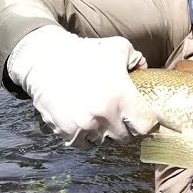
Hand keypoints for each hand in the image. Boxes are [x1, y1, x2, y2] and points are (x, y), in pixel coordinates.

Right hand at [5, 25, 157, 146]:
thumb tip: (145, 70)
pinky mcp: (66, 131)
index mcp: (121, 97)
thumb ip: (136, 60)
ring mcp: (84, 126)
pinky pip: (83, 144)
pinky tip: (84, 121)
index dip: (148, 123)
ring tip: (99, 116)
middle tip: (120, 116)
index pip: (146, 127)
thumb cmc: (84, 52)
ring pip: (104, 142)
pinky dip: (85, 136)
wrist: (45, 59)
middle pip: (126, 137)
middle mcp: (104, 116)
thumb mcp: (117, 48)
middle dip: (125, 128)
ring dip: (104, 132)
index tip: (144, 118)